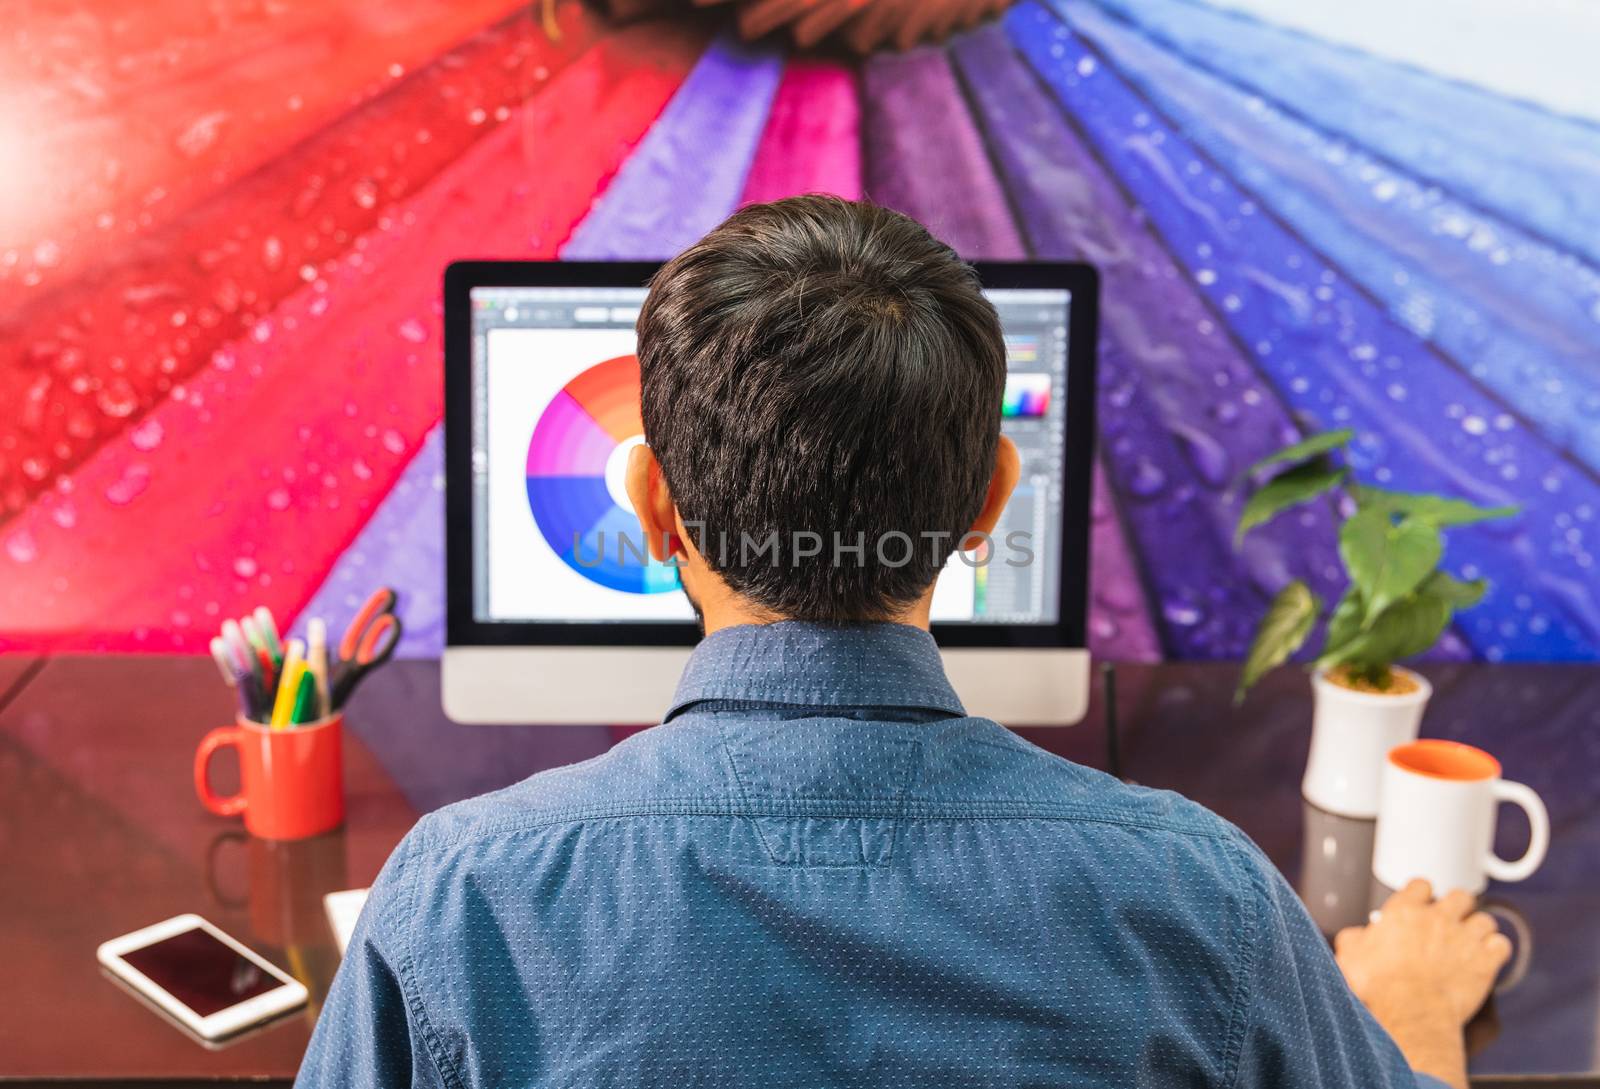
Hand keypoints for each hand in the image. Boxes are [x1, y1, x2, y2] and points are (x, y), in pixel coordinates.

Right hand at [1337, 879, 1511, 1024]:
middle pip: (1460, 896)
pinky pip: (1502, 945)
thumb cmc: (1380, 986)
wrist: (1411, 1010)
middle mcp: (1438, 918)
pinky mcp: (1485, 961)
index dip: (1422, 893)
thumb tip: (1355, 937)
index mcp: (1405, 911)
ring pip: (1485, 920)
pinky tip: (1489, 957)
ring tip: (1472, 940)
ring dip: (1479, 928)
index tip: (1421, 901)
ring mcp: (1465, 937)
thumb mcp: (1351, 956)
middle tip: (1452, 919)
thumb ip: (1354, 939)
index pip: (1421, 885)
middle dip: (1459, 905)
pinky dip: (1497, 950)